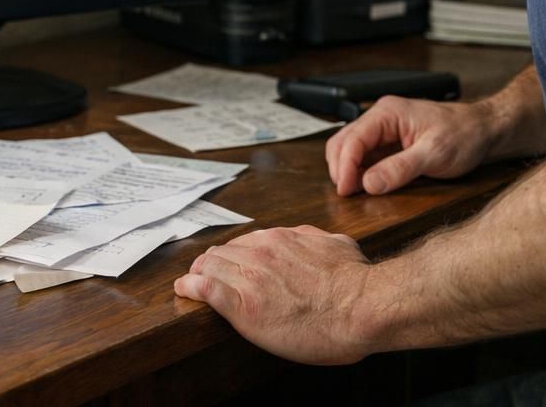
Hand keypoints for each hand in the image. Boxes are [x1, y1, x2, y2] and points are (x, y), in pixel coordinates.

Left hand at [173, 225, 375, 364]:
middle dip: (212, 262)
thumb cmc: (356, 282)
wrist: (361, 307)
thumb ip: (315, 239)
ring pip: (210, 267)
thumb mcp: (337, 244)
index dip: (234, 253)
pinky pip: (206, 290)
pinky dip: (192, 287)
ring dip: (199, 273)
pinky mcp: (243, 307)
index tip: (230, 261)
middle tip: (205, 271)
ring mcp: (250, 279)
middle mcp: (261, 253)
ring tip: (191, 280)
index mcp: (281, 239)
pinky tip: (185, 289)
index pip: (245, 242)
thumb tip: (309, 239)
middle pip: (222, 253)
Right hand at [325, 95, 493, 195]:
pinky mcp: (389, 141)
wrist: (484, 129)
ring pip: (350, 148)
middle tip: (347, 195)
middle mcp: (381, 117)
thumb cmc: (464, 134)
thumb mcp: (435, 154)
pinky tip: (367, 185)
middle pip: (343, 142)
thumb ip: (400, 168)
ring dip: (348, 170)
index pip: (352, 139)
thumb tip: (369, 184)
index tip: (345, 191)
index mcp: (387, 113)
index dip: (344, 167)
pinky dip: (360, 171)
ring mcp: (384, 129)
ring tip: (355, 192)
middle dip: (340, 168)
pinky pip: (365, 155)